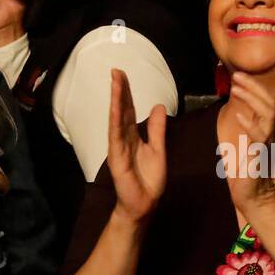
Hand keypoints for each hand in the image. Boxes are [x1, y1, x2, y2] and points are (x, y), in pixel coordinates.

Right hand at [107, 68, 167, 222]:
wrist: (144, 203)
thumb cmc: (149, 179)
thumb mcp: (158, 149)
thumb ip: (157, 129)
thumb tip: (159, 106)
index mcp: (134, 136)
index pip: (130, 110)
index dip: (127, 93)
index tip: (123, 75)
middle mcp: (124, 139)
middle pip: (122, 110)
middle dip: (120, 90)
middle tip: (116, 71)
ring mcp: (118, 148)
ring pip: (117, 120)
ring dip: (116, 101)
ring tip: (115, 83)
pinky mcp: (117, 159)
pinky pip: (116, 137)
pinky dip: (116, 122)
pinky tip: (115, 109)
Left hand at [222, 71, 274, 210]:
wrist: (254, 197)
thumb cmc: (250, 171)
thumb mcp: (250, 143)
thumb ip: (250, 127)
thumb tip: (243, 111)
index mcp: (270, 129)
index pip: (268, 101)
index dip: (256, 86)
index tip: (240, 76)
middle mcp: (273, 133)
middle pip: (270, 102)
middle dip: (254, 86)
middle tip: (237, 75)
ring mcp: (268, 143)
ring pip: (268, 113)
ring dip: (252, 98)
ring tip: (236, 87)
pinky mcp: (261, 155)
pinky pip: (259, 136)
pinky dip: (250, 124)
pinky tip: (238, 116)